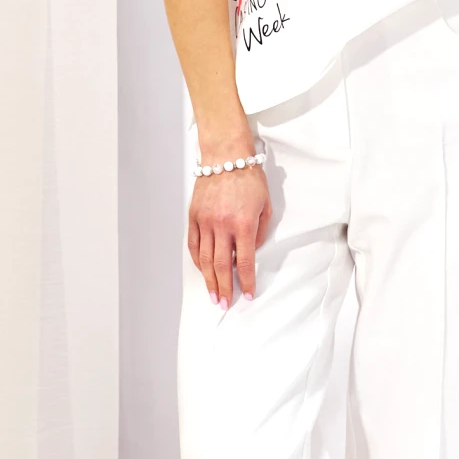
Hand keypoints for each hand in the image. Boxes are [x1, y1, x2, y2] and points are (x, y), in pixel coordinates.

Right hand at [189, 144, 270, 307]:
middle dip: (224, 288)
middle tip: (225, 303)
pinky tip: (202, 271)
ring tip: (213, 295)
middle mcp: (222, 225)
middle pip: (222, 266)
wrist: (226, 156)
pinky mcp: (194, 216)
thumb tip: (250, 252)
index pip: (245, 262)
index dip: (247, 281)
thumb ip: (260, 231)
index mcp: (243, 224)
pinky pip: (194, 244)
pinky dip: (198, 260)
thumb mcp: (265, 205)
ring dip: (209, 280)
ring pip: (206, 259)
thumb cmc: (248, 177)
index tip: (247, 294)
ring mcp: (205, 221)